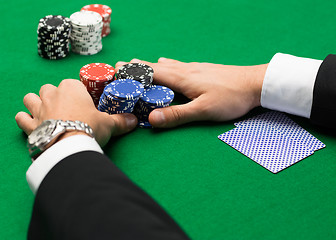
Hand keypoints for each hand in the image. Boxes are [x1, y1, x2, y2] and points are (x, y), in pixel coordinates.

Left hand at [15, 79, 137, 146]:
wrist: (70, 146)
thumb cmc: (90, 127)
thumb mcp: (109, 124)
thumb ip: (121, 121)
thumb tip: (135, 121)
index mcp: (71, 88)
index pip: (72, 83)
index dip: (76, 92)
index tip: (82, 102)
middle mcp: (52, 94)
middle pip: (48, 88)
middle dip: (53, 95)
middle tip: (64, 107)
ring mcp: (39, 109)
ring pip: (30, 98)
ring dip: (35, 103)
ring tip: (44, 111)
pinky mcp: (30, 126)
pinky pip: (21, 118)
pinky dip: (25, 120)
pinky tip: (31, 124)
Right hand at [116, 58, 267, 127]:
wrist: (255, 83)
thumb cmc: (231, 96)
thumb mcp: (203, 110)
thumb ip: (177, 115)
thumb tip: (151, 119)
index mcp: (181, 77)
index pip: (150, 71)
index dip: (132, 71)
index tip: (116, 69)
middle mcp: (185, 69)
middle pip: (155, 66)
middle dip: (138, 67)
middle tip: (122, 67)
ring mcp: (194, 68)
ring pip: (166, 65)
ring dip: (151, 66)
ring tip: (140, 68)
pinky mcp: (202, 70)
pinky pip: (177, 66)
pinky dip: (165, 67)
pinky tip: (169, 67)